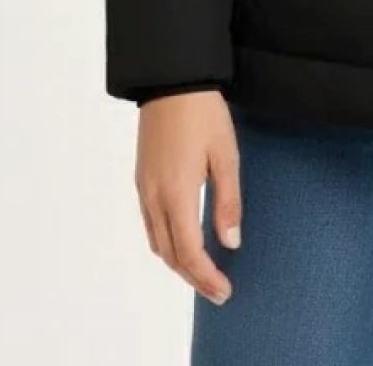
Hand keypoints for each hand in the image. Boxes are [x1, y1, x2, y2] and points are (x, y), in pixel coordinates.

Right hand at [135, 90, 241, 304]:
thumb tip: (230, 243)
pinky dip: (166, 243)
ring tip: (204, 272)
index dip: (206, 277)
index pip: (189, 251)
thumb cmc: (203, 113)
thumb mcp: (226, 155)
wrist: (171, 80)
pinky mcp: (142, 178)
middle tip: (218, 291)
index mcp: (176, 193)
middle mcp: (154, 196)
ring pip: (156, 242)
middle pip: (170, 254)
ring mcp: (144, 188)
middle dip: (193, 277)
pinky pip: (150, 224)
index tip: (224, 291)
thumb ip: (228, 202)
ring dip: (178, 263)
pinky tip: (183, 240)